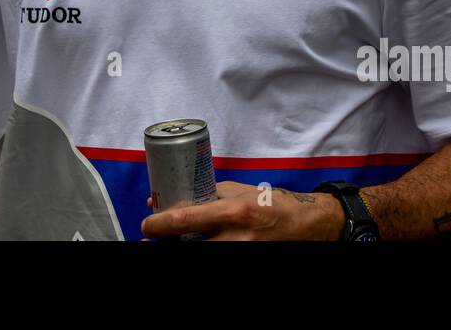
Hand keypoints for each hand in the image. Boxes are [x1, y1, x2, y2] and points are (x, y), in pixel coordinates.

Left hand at [140, 181, 344, 240]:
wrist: (304, 225)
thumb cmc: (269, 203)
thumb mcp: (237, 192)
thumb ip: (206, 195)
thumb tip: (169, 199)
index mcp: (234, 211)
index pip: (185, 220)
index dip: (158, 226)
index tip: (146, 226)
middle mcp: (237, 236)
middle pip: (188, 247)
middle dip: (166, 245)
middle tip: (151, 239)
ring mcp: (242, 251)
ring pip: (200, 255)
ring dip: (181, 248)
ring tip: (170, 242)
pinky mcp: (245, 259)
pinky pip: (216, 258)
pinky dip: (201, 250)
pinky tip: (193, 244)